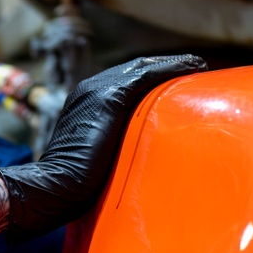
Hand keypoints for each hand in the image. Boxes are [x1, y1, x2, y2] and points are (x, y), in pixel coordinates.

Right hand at [0, 54, 206, 241]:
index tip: (177, 80)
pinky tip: (192, 68)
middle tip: (194, 67)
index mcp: (84, 101)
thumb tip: (133, 158)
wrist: (55, 188)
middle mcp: (89, 89)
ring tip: (197, 66)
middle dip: (165, 67)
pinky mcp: (109, 100)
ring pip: (143, 68)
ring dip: (172, 65)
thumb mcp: (96, 159)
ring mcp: (97, 91)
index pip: (125, 80)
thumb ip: (112, 146)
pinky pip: (147, 76)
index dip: (152, 77)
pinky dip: (171, 69)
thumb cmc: (72, 187)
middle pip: (136, 69)